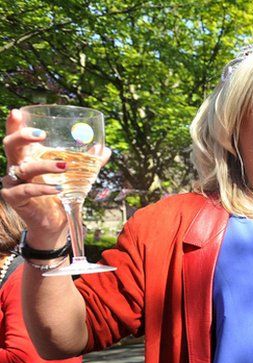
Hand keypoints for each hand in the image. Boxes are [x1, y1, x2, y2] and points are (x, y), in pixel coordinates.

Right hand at [2, 108, 110, 248]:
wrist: (55, 224)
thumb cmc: (62, 195)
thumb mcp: (77, 177)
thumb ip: (90, 163)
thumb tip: (105, 149)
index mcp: (29, 156)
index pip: (17, 136)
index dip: (14, 124)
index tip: (18, 111)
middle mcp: (17, 166)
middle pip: (10, 145)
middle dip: (23, 136)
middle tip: (41, 135)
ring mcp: (13, 182)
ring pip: (22, 168)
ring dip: (44, 165)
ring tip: (64, 166)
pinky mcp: (14, 198)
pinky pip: (26, 190)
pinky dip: (43, 189)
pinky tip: (57, 189)